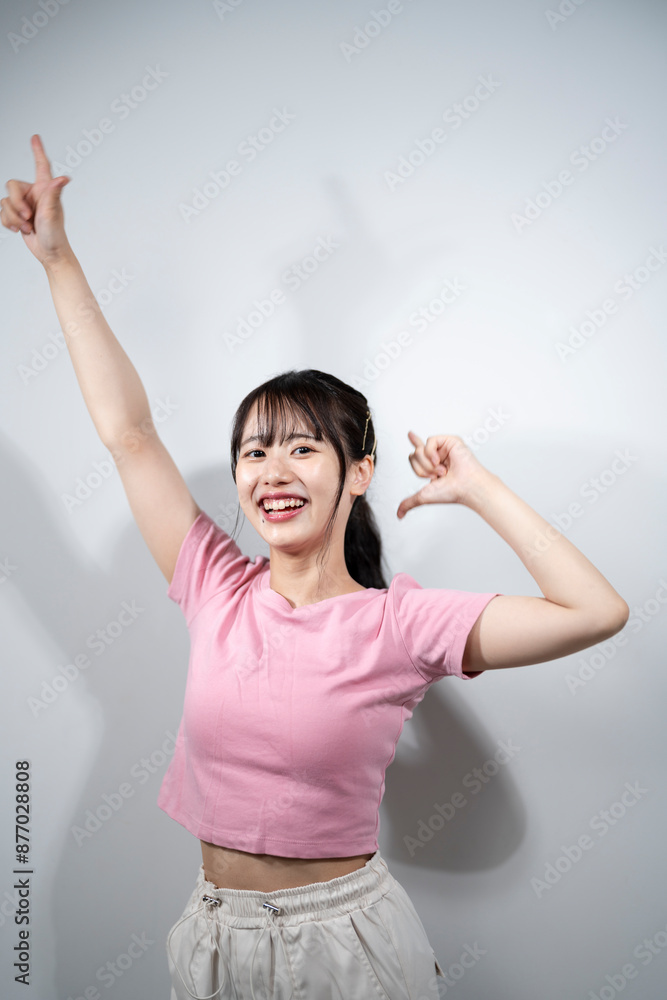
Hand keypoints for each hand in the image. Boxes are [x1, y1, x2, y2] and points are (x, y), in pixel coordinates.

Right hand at [0, 134, 71, 266]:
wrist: (50, 253)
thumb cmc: (56, 235)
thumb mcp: (53, 213)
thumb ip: (53, 194)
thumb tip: (64, 178)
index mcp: (44, 189)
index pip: (41, 165)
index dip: (38, 151)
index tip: (35, 137)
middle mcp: (34, 193)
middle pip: (11, 185)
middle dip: (16, 203)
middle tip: (28, 216)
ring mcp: (24, 204)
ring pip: (5, 202)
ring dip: (14, 218)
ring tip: (28, 227)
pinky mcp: (16, 215)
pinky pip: (2, 213)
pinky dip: (9, 223)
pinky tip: (21, 230)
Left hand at [396, 431, 487, 517]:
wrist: (466, 487)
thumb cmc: (451, 492)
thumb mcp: (423, 498)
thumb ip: (408, 503)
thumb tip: (399, 515)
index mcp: (432, 467)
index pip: (419, 453)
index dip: (414, 442)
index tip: (410, 434)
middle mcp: (438, 456)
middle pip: (413, 455)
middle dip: (421, 470)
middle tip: (437, 476)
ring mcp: (444, 448)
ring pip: (419, 450)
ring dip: (428, 465)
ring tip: (443, 471)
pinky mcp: (450, 441)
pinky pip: (429, 442)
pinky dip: (431, 453)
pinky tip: (440, 461)